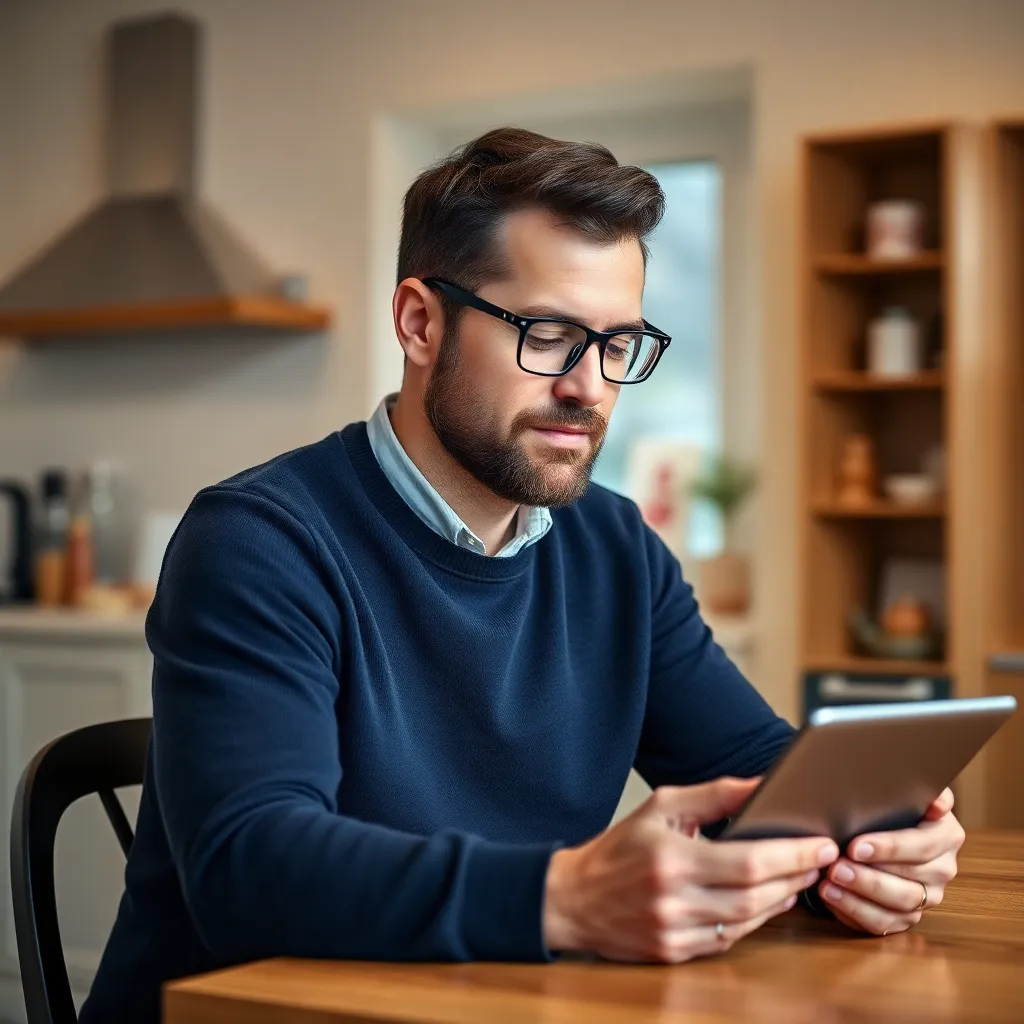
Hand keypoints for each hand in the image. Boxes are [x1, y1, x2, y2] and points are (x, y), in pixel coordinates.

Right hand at [543, 777, 838, 962]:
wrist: (573, 898)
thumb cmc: (619, 847)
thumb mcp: (661, 807)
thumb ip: (714, 795)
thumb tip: (761, 784)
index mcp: (672, 858)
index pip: (749, 861)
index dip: (792, 855)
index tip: (821, 843)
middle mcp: (674, 899)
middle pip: (756, 896)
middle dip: (795, 876)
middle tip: (820, 858)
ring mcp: (675, 931)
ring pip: (747, 922)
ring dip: (780, 900)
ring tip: (799, 876)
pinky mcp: (674, 953)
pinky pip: (727, 939)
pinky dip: (752, 920)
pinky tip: (766, 902)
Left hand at [818, 788, 964, 935]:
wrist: (883, 824)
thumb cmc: (892, 805)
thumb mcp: (905, 791)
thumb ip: (921, 792)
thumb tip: (937, 804)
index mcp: (946, 836)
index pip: (921, 846)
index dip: (889, 848)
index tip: (856, 846)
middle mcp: (942, 870)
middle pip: (909, 883)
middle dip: (868, 877)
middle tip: (836, 867)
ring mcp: (927, 897)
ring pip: (898, 906)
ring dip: (860, 896)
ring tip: (830, 881)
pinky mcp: (906, 916)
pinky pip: (883, 923)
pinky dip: (855, 911)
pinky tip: (832, 896)